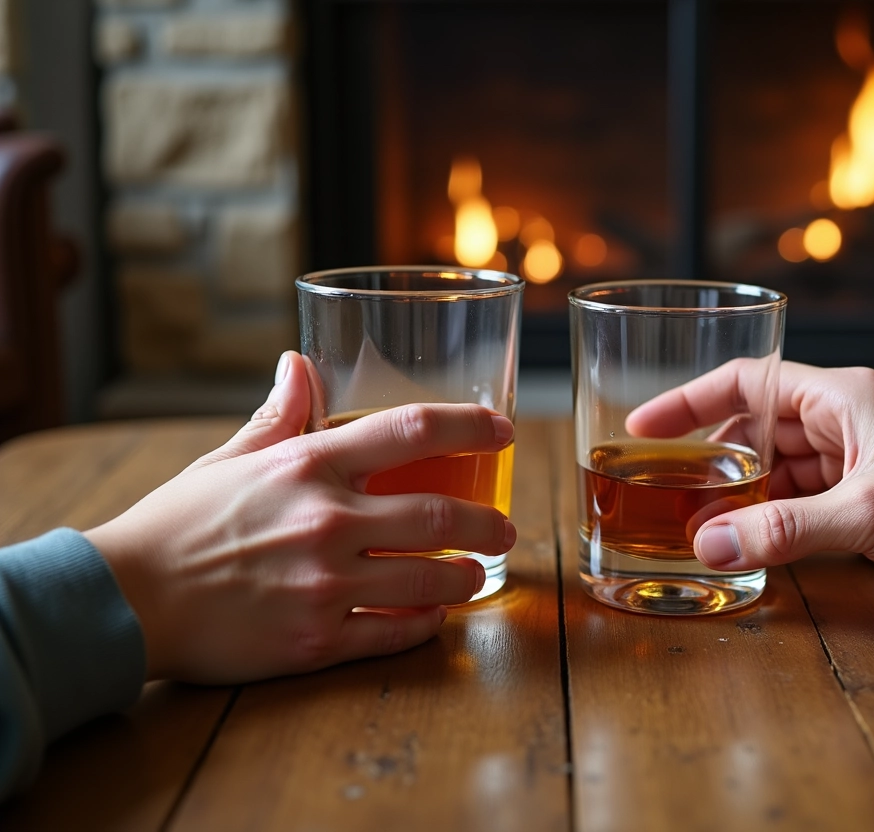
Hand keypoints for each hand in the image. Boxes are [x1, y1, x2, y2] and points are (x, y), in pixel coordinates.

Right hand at [85, 352, 515, 683]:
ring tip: (477, 575)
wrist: (125, 600)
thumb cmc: (179, 523)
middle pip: (442, 517)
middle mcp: (326, 521)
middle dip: (489, 524)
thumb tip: (300, 361)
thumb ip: (279, 413)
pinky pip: (395, 633)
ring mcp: (324, 585)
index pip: (411, 429)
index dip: (470, 425)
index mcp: (308, 465)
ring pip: (429, 580)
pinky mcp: (315, 641)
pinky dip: (426, 624)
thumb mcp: (229, 458)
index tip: (503, 430)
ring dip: (467, 577)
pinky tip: (434, 616)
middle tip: (505, 528)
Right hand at [626, 361, 873, 608]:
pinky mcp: (860, 499)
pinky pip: (796, 502)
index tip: (643, 424)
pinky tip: (737, 540)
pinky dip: (766, 519)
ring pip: (772, 471)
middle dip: (706, 460)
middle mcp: (842, 421)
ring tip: (687, 523)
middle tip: (657, 488)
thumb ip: (786, 529)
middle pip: (753, 429)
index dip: (691, 399)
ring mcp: (851, 461)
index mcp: (843, 397)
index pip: (749, 382)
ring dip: (734, 496)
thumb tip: (709, 544)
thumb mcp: (869, 513)